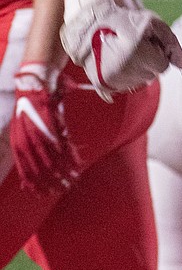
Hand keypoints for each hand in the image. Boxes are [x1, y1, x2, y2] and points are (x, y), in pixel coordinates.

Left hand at [10, 63, 79, 193]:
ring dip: (60, 172)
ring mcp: (38, 128)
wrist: (37, 76)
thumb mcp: (30, 121)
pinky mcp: (50, 120)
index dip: (32, 180)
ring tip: (70, 182)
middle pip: (36, 164)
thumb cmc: (36, 99)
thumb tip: (47, 157)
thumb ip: (35, 139)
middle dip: (47, 181)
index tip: (40, 193)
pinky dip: (67, 155)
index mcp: (18, 135)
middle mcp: (26, 134)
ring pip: (49, 156)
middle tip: (57, 192)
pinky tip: (74, 166)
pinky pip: (59, 143)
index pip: (23, 164)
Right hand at [61, 0, 181, 101]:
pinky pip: (123, 88)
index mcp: (138, 54)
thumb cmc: (126, 21)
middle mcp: (123, 70)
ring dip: (136, 70)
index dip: (157, 52)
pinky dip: (124, 77)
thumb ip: (172, 44)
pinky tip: (116, 63)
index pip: (163, 66)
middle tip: (133, 46)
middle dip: (147, 62)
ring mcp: (111, 79)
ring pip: (138, 83)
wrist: (90, 22)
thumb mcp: (153, 24)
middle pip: (151, 76)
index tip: (146, 43)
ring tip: (123, 53)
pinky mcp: (101, 84)